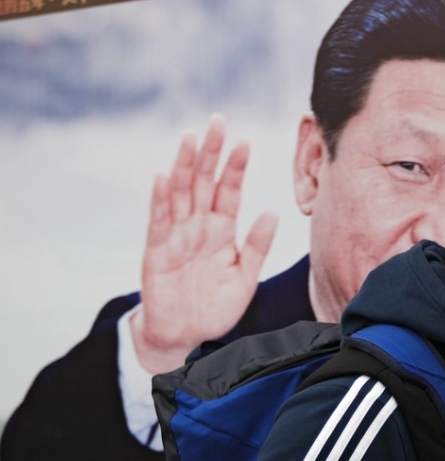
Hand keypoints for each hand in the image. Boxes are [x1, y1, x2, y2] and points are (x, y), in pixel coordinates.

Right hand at [131, 116, 277, 373]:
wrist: (186, 338)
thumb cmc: (216, 307)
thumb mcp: (245, 277)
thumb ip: (257, 246)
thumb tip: (272, 212)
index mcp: (222, 229)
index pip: (230, 190)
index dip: (236, 167)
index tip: (246, 142)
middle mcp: (198, 226)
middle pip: (204, 182)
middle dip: (210, 153)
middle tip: (217, 122)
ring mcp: (176, 236)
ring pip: (181, 193)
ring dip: (185, 165)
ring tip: (191, 138)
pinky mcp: (156, 252)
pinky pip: (158, 221)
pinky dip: (160, 199)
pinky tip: (164, 176)